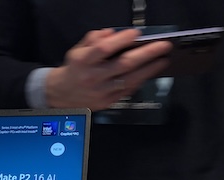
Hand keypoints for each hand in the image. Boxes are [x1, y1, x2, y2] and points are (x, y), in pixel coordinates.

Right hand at [45, 29, 172, 110]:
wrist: (60, 95)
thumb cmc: (73, 70)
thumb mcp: (77, 50)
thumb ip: (93, 39)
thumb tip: (113, 33)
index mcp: (83, 61)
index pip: (103, 49)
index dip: (121, 40)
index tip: (136, 33)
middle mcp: (92, 77)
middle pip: (123, 65)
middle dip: (146, 54)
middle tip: (162, 46)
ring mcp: (100, 92)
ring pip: (129, 80)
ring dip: (149, 69)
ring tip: (162, 60)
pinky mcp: (107, 102)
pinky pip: (127, 91)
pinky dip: (140, 81)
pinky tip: (149, 73)